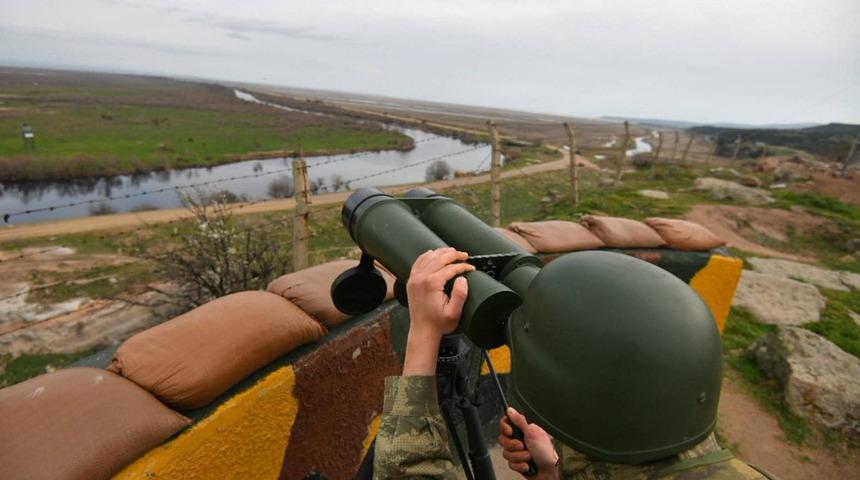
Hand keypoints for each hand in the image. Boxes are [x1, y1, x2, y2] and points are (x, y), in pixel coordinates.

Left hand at [402, 248, 474, 375]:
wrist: (423, 331)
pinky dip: (426, 256)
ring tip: (453, 252)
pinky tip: (433, 253)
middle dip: (454, 255)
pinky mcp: (412, 281)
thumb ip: (460, 295)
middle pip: (439, 258)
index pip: (450, 268)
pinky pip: (418, 263)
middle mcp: (421, 278)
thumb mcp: (454, 312)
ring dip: (441, 252)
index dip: (463, 266)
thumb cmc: (438, 324)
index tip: (471, 268)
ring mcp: (415, 279)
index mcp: (432, 284)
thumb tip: (462, 278)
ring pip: (429, 257)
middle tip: (464, 255)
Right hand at [499, 408, 558, 478]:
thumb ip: (520, 420)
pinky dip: (519, 465)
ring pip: (506, 453)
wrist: (550, 471)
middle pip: (503, 439)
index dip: (505, 428)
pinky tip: (528, 465)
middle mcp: (520, 439)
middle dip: (512, 446)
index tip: (510, 432)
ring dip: (518, 457)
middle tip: (522, 446)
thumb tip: (510, 410)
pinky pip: (511, 464)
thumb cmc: (546, 452)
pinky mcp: (518, 463)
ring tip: (529, 457)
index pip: (506, 424)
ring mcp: (518, 452)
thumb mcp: (532, 433)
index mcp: (524, 429)